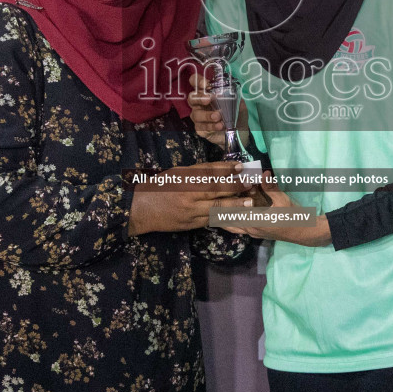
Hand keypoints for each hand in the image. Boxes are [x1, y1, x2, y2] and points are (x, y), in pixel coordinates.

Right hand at [128, 161, 250, 234]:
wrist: (141, 210)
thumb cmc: (160, 187)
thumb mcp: (177, 173)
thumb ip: (198, 172)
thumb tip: (222, 168)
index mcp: (183, 179)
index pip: (208, 173)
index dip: (226, 170)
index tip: (240, 166)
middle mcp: (187, 195)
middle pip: (215, 190)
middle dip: (235, 187)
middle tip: (251, 183)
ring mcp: (189, 212)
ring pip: (216, 208)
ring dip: (235, 205)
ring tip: (250, 201)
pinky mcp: (191, 225)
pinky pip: (210, 220)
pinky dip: (224, 216)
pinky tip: (236, 214)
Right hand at [187, 72, 248, 147]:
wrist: (238, 133)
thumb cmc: (235, 115)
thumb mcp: (239, 106)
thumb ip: (237, 100)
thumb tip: (236, 95)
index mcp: (207, 93)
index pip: (196, 82)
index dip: (197, 81)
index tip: (205, 84)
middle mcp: (200, 104)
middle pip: (191, 98)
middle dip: (199, 97)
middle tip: (209, 99)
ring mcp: (198, 116)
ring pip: (196, 114)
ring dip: (207, 115)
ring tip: (218, 117)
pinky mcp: (200, 129)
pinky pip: (201, 127)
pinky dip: (211, 126)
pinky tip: (219, 126)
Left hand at [219, 172, 331, 247]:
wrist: (303, 231)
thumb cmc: (293, 215)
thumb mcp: (282, 199)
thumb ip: (270, 187)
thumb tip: (263, 173)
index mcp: (254, 221)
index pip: (234, 210)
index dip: (228, 199)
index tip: (223, 188)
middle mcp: (251, 229)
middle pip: (229, 220)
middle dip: (222, 209)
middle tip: (216, 198)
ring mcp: (253, 233)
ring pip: (232, 227)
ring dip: (224, 218)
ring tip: (216, 208)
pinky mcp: (256, 235)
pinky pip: (239, 230)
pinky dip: (231, 223)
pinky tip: (228, 216)